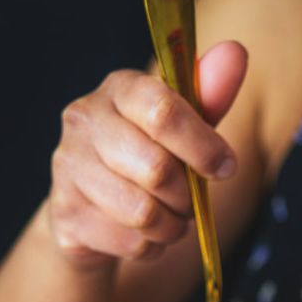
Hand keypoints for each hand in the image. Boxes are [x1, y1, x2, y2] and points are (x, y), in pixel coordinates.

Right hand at [47, 41, 247, 266]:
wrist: (95, 212)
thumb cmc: (148, 160)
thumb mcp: (184, 128)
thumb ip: (209, 97)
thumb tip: (236, 53)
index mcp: (118, 89)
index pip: (162, 110)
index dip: (202, 146)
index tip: (224, 167)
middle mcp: (84, 119)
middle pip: (156, 169)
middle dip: (186, 196)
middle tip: (188, 201)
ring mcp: (67, 167)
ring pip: (143, 213)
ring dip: (171, 226)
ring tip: (168, 219)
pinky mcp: (65, 214)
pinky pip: (130, 242)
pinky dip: (150, 247)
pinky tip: (142, 234)